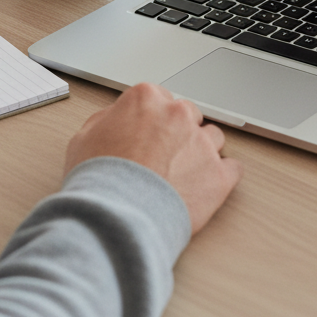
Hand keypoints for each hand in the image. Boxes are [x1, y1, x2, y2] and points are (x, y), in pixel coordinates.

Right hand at [64, 82, 241, 233]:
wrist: (115, 217)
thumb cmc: (97, 181)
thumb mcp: (83, 139)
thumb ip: (105, 121)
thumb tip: (115, 119)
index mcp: (147, 99)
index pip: (159, 99)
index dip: (152, 119)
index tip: (149, 134)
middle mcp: (178, 115)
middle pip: (189, 115)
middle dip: (179, 133)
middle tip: (164, 156)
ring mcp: (202, 144)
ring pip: (213, 138)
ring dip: (202, 152)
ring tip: (184, 175)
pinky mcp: (219, 175)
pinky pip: (233, 168)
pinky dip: (221, 177)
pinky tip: (206, 186)